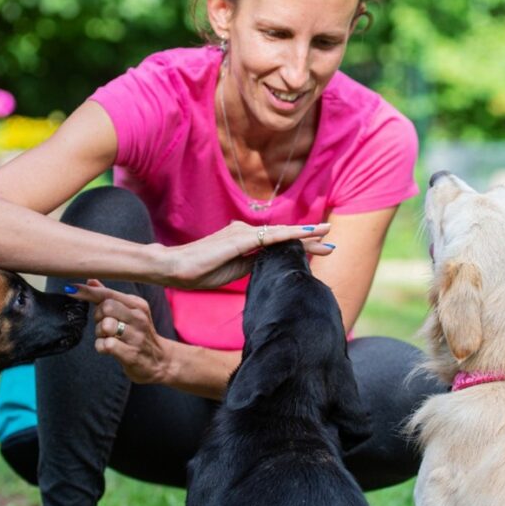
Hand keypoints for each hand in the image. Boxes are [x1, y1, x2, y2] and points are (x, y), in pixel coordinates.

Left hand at [68, 280, 172, 384]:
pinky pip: (106, 345)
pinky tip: (109, 348)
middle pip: (106, 306)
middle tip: (103, 324)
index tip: (70, 289)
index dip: (87, 291)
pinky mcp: (131, 354)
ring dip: (99, 333)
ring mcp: (136, 336)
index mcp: (137, 305)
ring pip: (105, 325)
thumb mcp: (130, 312)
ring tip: (108, 337)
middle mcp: (139, 318)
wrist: (160, 361)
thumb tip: (90, 280)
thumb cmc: (139, 334)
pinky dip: (101, 347)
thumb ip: (110, 297)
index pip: (109, 293)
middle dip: (98, 316)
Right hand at [160, 221, 332, 288]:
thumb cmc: (198, 273)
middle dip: (308, 240)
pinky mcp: (239, 239)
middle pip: (282, 237)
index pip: (277, 244)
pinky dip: (290, 236)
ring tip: (326, 237)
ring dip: (304, 236)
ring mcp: (242, 233)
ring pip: (279, 235)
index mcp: (243, 242)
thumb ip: (252, 266)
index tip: (320, 250)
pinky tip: (306, 235)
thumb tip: (269, 267)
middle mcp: (245, 232)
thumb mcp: (233, 272)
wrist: (173, 268)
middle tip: (331, 243)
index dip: (299, 246)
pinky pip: (269, 238)